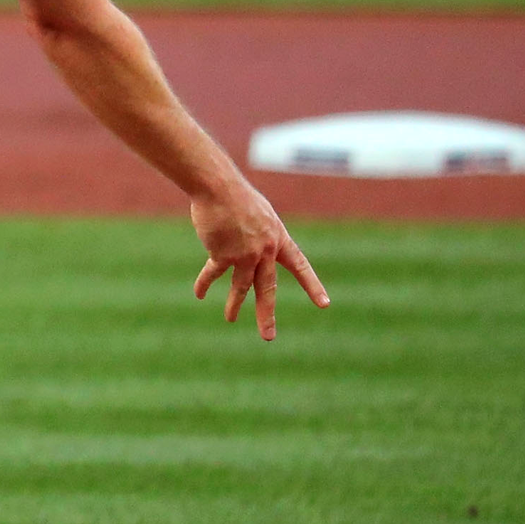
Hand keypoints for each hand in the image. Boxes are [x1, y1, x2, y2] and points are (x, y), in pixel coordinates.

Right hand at [189, 178, 329, 339]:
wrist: (218, 187)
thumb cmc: (236, 195)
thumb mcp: (259, 213)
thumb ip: (260, 234)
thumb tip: (251, 248)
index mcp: (278, 240)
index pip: (299, 266)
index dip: (312, 285)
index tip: (324, 304)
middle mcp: (264, 252)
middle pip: (266, 288)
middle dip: (266, 313)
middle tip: (268, 336)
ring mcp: (244, 255)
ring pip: (241, 287)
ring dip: (234, 305)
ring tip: (231, 319)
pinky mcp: (222, 254)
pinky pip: (213, 274)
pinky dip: (204, 284)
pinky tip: (200, 294)